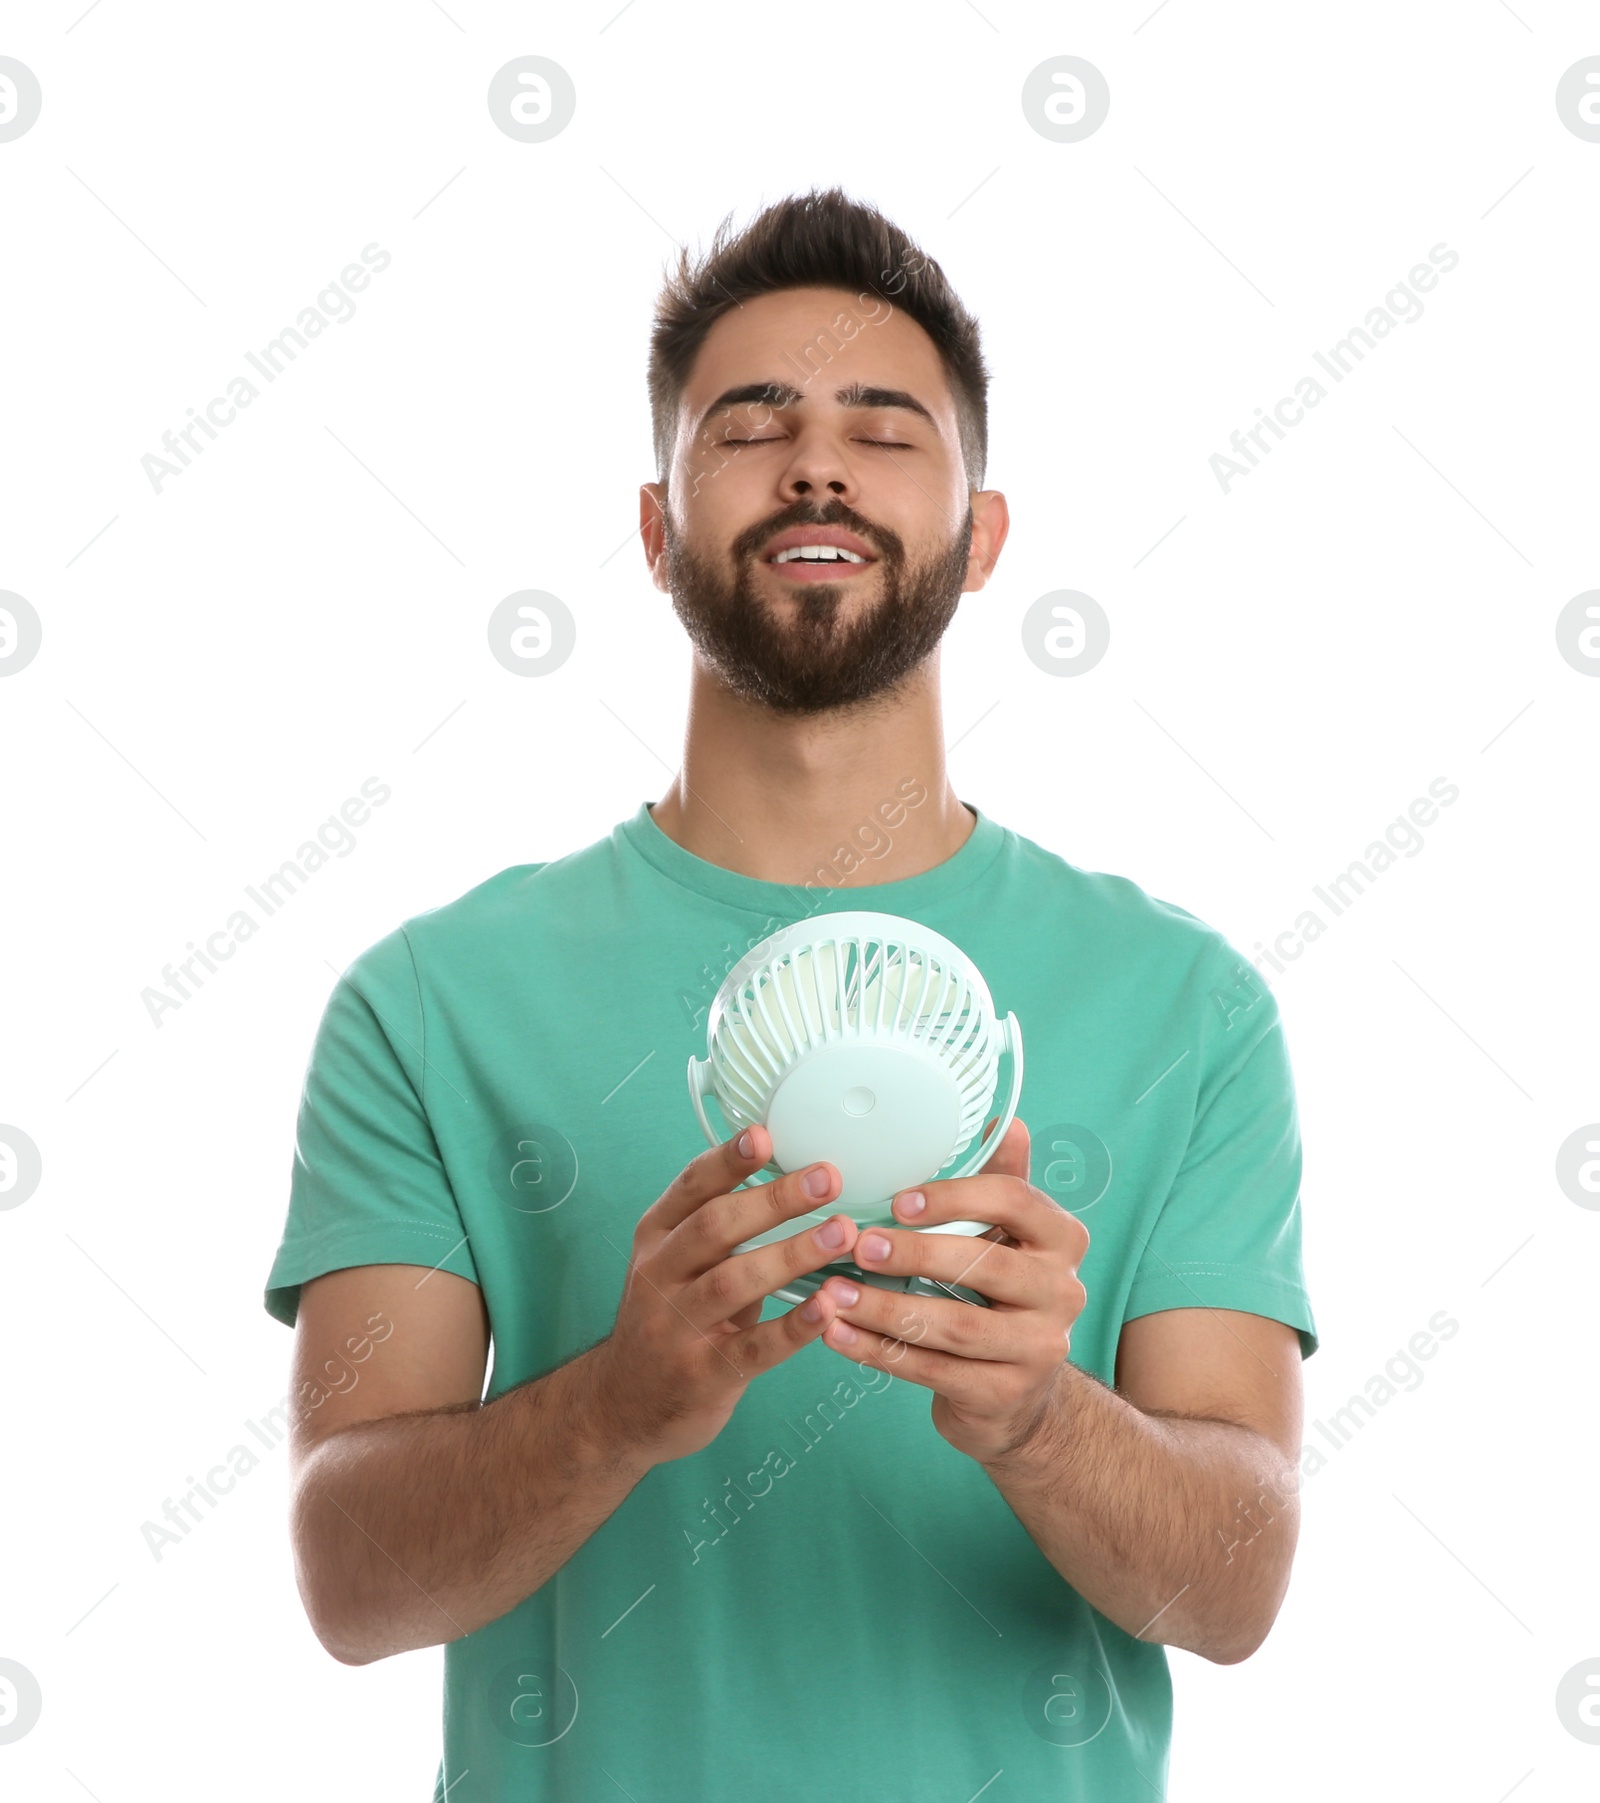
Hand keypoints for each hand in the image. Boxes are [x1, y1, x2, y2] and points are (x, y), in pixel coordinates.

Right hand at [588, 1125, 861, 1468]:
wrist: (620, 1405)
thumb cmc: (669, 1319)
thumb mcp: (676, 1264)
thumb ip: (721, 1227)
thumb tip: (795, 1177)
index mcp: (657, 1238)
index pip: (691, 1188)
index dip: (728, 1160)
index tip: (764, 1136)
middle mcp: (660, 1275)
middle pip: (716, 1227)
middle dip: (774, 1199)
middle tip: (826, 1178)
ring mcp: (677, 1327)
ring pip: (734, 1281)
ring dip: (792, 1254)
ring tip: (840, 1234)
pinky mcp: (703, 1374)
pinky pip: (753, 1347)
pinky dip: (793, 1326)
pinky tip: (828, 1308)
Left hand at [812, 1118, 1089, 1463]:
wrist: (1017, 1394)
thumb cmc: (998, 1295)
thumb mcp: (1007, 1236)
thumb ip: (1000, 1180)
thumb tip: (1005, 1120)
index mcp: (1062, 1237)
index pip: (1013, 1201)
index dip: (954, 1198)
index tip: (897, 1201)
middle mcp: (1064, 1292)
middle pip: (984, 1264)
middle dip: (914, 1253)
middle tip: (857, 1245)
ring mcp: (1040, 1348)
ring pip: (953, 1325)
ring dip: (884, 1307)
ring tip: (833, 1293)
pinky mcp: (1006, 1395)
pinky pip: (932, 1371)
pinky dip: (878, 1352)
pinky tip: (838, 1335)